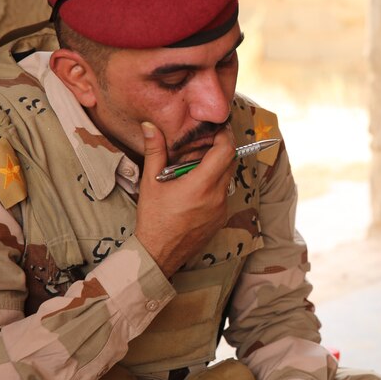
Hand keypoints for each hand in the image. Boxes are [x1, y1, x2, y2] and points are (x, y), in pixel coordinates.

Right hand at [134, 122, 236, 276]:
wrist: (159, 253)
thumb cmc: (154, 219)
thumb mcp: (150, 182)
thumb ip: (155, 151)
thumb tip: (150, 127)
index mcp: (201, 185)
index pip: (226, 151)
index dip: (225, 136)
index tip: (217, 129)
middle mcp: (217, 196)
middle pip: (230, 163)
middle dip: (220, 149)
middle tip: (203, 144)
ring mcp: (222, 209)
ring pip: (228, 178)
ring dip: (217, 168)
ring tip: (195, 167)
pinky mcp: (222, 218)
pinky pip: (224, 194)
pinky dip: (215, 185)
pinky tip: (197, 187)